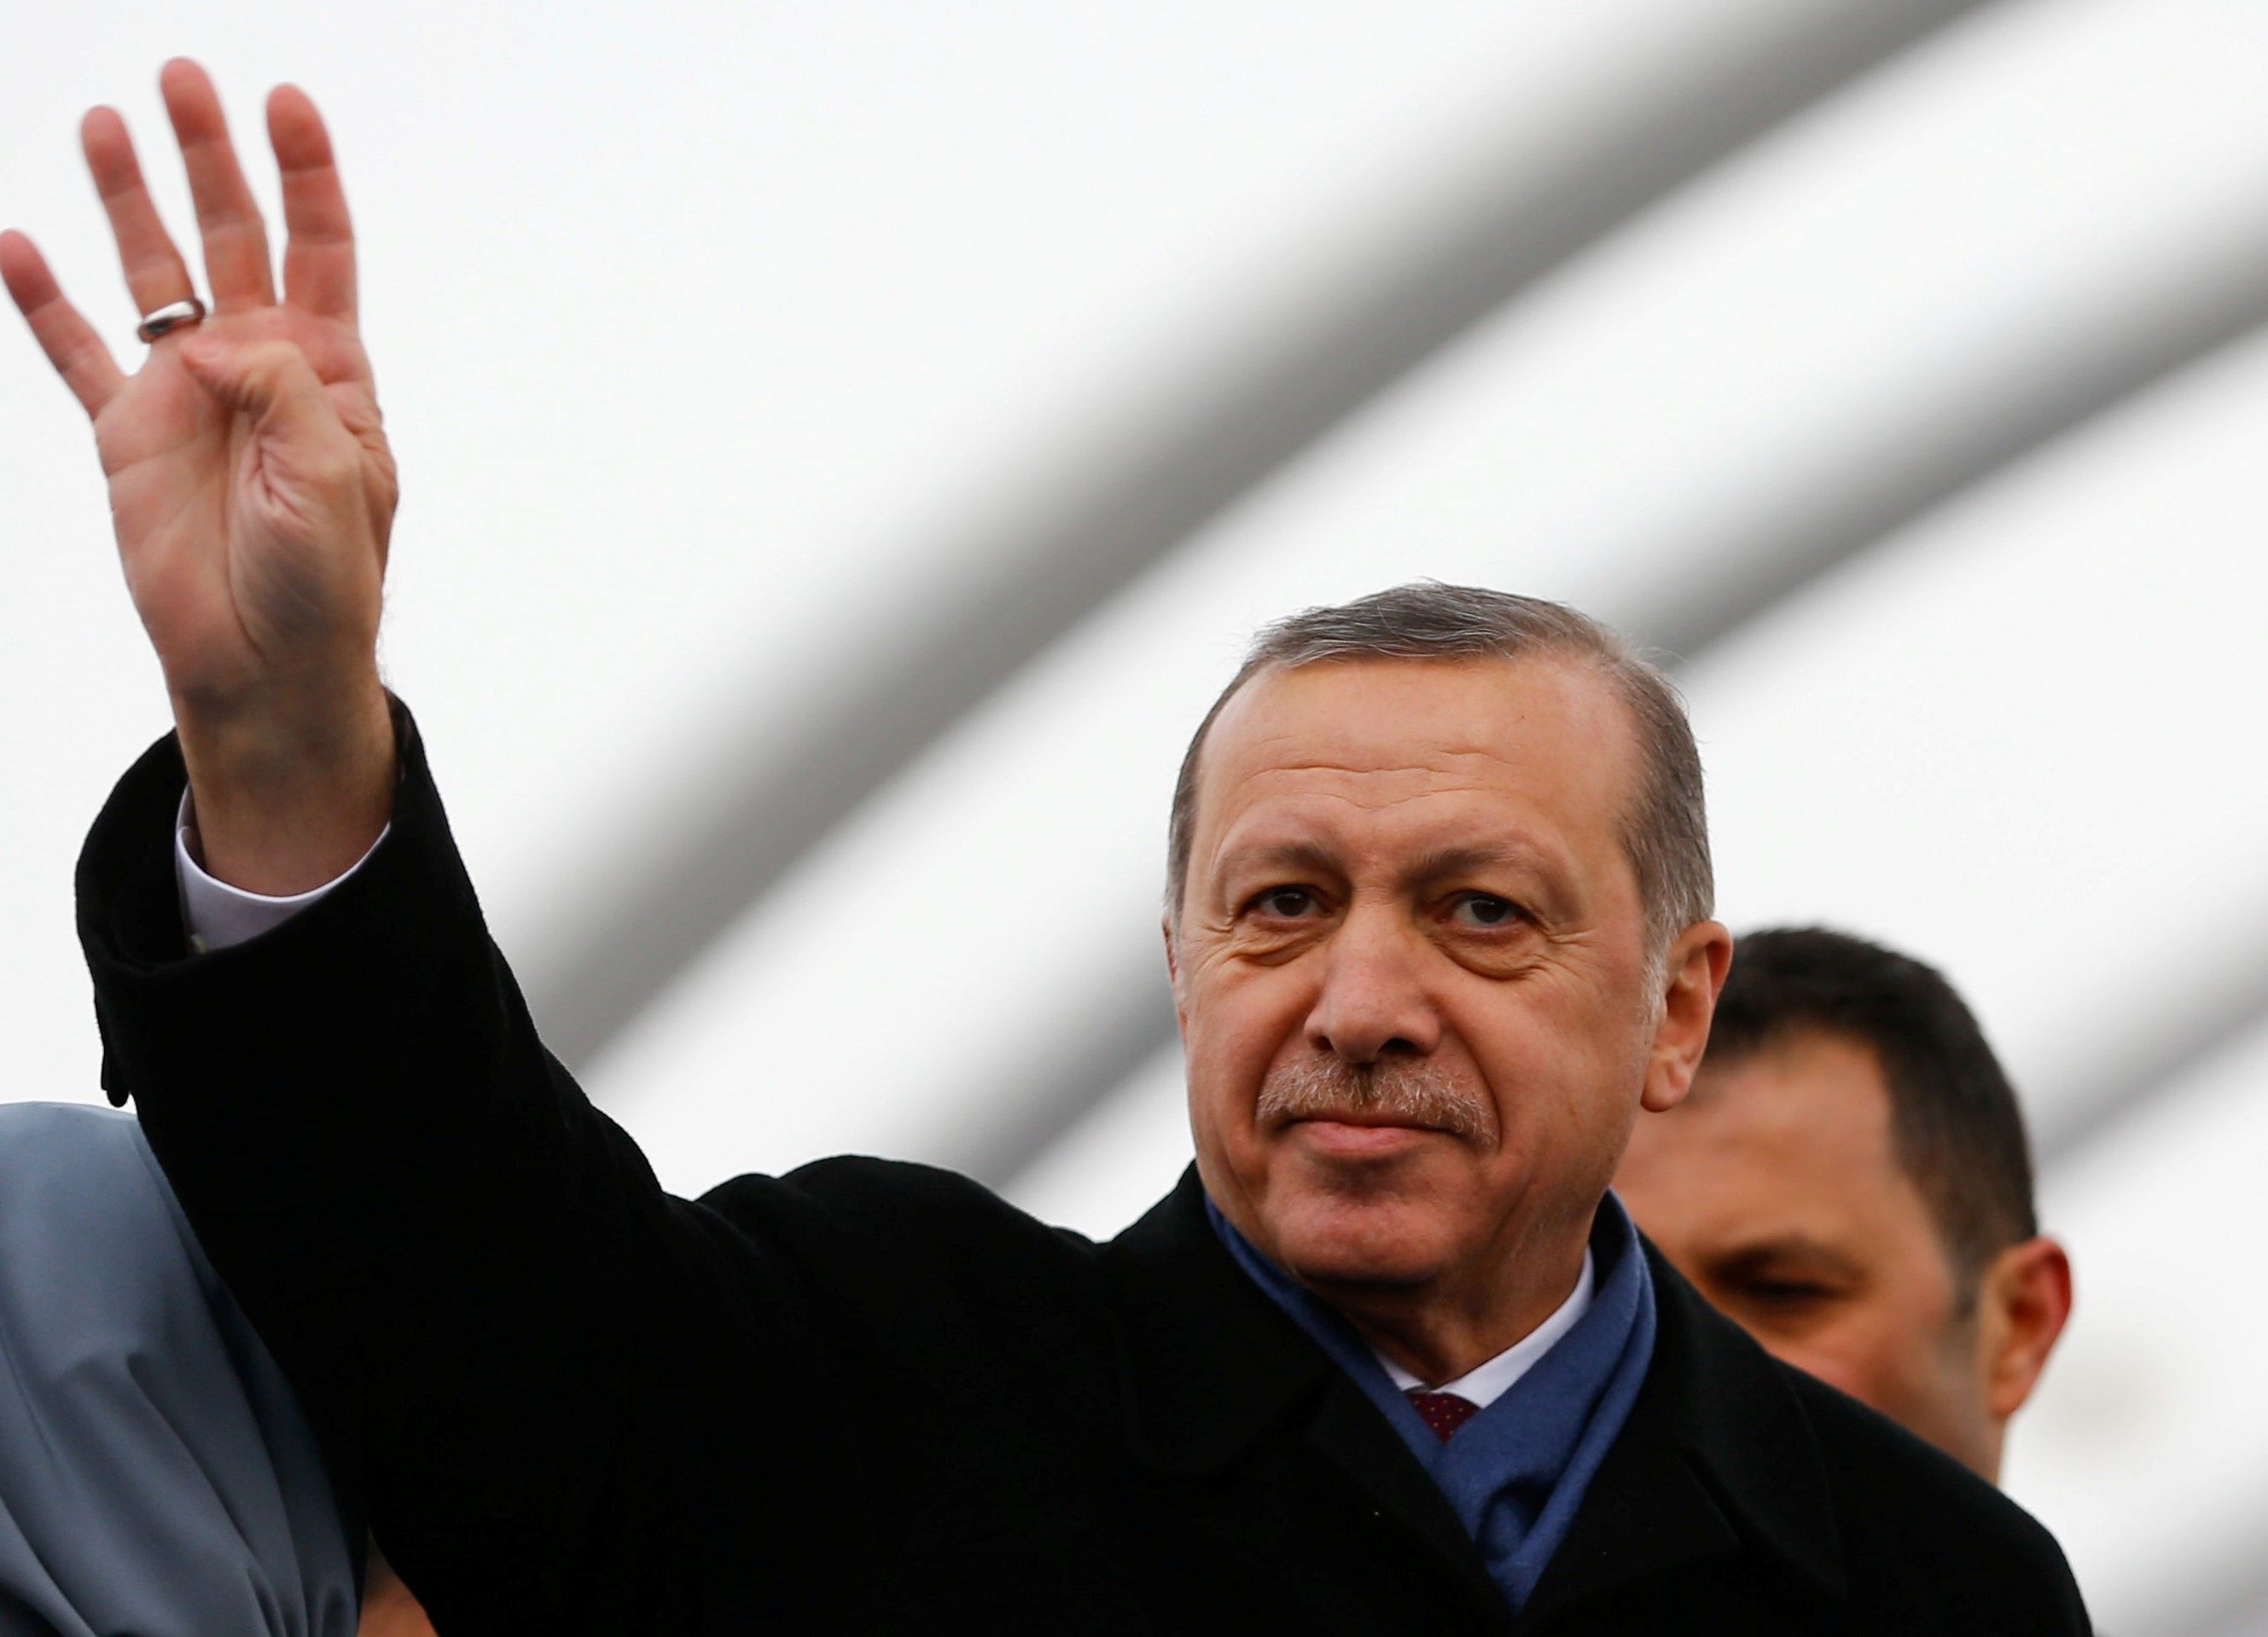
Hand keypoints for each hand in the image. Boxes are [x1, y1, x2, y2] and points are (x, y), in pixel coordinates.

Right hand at [2, 60, 396, 892]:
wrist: (266, 664)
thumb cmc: (324, 582)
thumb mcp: (332, 478)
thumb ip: (286, 391)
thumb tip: (219, 337)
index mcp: (330, 373)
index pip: (320, 249)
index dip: (305, 175)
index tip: (285, 103)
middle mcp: (259, 369)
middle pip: (230, 237)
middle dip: (209, 157)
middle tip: (183, 77)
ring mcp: (187, 395)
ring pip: (151, 276)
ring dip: (128, 200)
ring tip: (105, 122)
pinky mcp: (125, 435)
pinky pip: (77, 353)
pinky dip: (44, 301)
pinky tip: (17, 244)